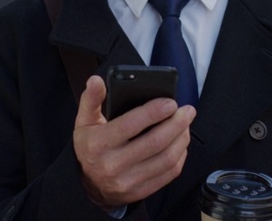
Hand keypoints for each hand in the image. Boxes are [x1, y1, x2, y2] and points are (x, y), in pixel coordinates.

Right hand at [73, 75, 195, 207]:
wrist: (89, 186)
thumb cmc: (90, 147)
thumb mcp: (83, 122)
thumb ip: (91, 99)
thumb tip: (96, 80)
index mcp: (99, 144)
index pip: (130, 125)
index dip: (153, 112)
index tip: (170, 102)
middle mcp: (113, 165)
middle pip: (154, 142)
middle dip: (176, 124)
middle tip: (187, 111)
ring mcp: (128, 181)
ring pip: (166, 159)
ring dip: (182, 139)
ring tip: (186, 124)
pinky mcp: (141, 192)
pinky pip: (169, 173)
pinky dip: (180, 155)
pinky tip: (181, 142)